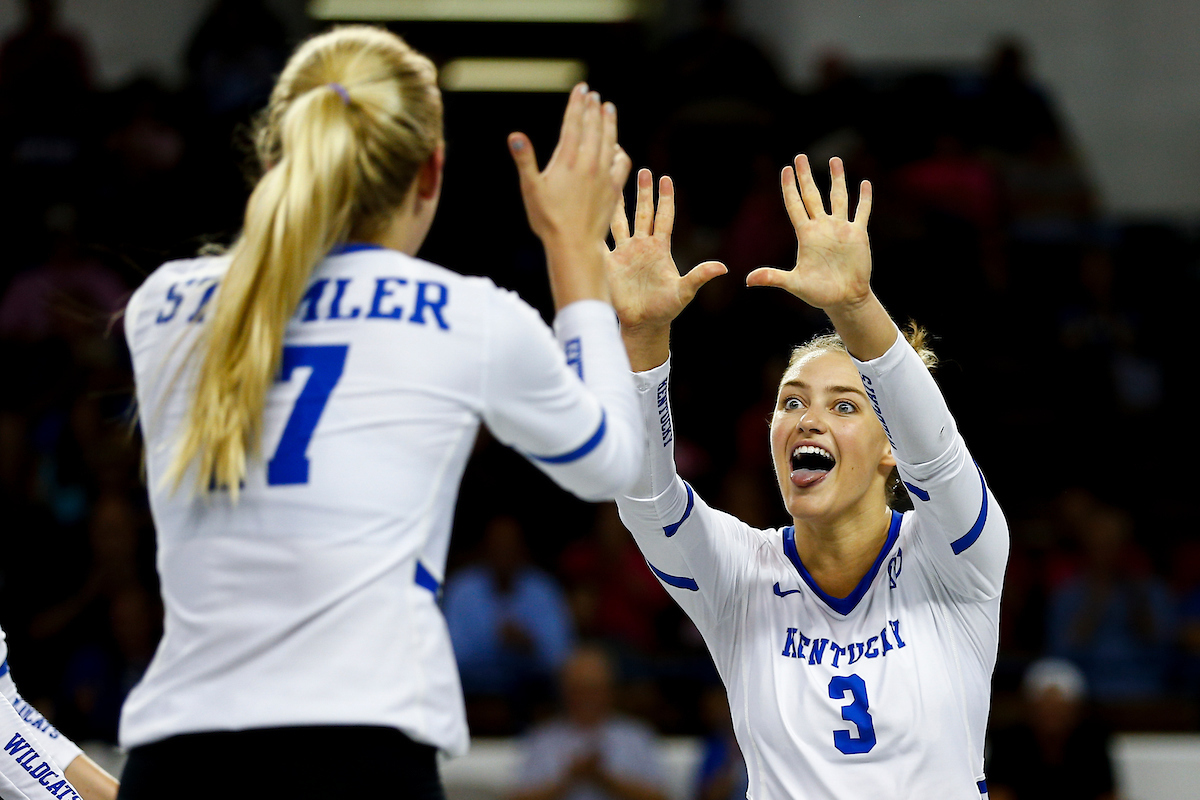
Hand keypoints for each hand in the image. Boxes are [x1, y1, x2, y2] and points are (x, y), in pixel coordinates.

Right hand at [509, 84, 631, 307]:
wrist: (574, 244)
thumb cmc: (548, 219)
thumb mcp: (531, 189)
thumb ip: (525, 160)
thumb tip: (515, 135)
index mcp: (568, 161)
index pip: (574, 124)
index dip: (577, 104)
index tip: (582, 88)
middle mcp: (589, 164)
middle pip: (593, 128)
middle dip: (593, 109)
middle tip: (594, 95)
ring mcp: (604, 176)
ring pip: (610, 141)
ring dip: (609, 123)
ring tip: (608, 109)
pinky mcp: (613, 189)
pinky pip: (621, 163)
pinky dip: (619, 151)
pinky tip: (616, 147)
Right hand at [607, 169, 725, 331]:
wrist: (643, 324)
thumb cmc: (666, 309)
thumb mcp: (684, 292)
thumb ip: (699, 276)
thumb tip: (723, 268)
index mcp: (660, 249)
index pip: (663, 218)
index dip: (665, 199)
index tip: (666, 178)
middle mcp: (641, 246)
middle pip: (642, 213)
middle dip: (643, 192)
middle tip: (642, 170)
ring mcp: (624, 253)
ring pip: (619, 221)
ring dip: (617, 203)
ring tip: (612, 182)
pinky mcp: (608, 264)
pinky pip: (600, 243)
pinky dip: (593, 229)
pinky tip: (586, 213)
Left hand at [746, 155, 872, 312]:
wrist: (844, 299)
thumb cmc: (818, 293)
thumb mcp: (794, 284)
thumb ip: (773, 278)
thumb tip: (748, 280)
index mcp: (806, 235)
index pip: (795, 205)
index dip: (790, 188)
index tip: (785, 169)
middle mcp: (822, 227)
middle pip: (812, 195)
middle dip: (806, 176)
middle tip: (800, 156)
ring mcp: (840, 229)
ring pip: (838, 198)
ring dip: (837, 179)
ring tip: (834, 160)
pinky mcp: (857, 235)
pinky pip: (861, 212)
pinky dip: (864, 199)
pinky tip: (864, 183)